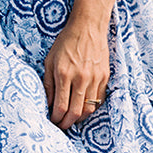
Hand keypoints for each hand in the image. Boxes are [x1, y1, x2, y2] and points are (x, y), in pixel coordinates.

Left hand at [42, 15, 109, 130]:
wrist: (88, 27)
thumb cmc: (66, 42)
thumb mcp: (50, 60)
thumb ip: (48, 83)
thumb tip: (48, 104)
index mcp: (64, 74)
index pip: (60, 106)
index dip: (56, 118)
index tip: (52, 120)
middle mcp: (81, 78)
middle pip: (75, 112)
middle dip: (67, 123)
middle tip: (62, 125)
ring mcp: (95, 78)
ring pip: (89, 109)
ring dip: (79, 118)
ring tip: (72, 118)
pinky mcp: (104, 77)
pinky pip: (99, 99)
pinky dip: (90, 107)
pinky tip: (83, 107)